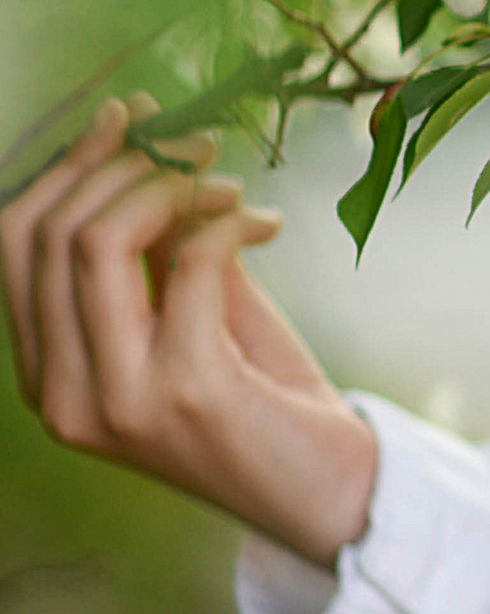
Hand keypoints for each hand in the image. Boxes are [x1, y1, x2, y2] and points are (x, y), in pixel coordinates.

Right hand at [2, 96, 378, 565]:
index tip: (126, 118)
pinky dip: (226, 221)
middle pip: (47, 233)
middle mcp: (63, 396)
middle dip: (119, 163)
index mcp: (47, 376)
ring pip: (98, 240)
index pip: (14, 242)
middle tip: (192, 140)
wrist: (334, 495)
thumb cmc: (263, 402)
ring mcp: (116, 400)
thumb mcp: (188, 314)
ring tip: (225, 182)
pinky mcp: (185, 392)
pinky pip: (189, 260)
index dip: (66, 165)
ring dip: (169, 185)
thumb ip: (150, 250)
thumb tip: (138, 146)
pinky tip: (261, 224)